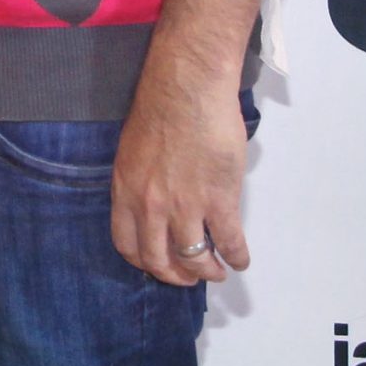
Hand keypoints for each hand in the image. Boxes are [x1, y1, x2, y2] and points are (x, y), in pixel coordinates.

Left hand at [111, 72, 250, 284]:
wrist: (186, 89)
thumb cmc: (160, 110)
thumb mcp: (132, 152)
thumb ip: (139, 182)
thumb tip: (151, 204)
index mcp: (126, 190)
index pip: (127, 243)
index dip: (144, 262)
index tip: (158, 265)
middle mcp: (150, 204)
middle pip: (158, 259)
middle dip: (176, 275)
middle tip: (189, 277)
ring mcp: (184, 205)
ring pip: (193, 258)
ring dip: (207, 271)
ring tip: (217, 271)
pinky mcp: (218, 200)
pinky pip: (229, 242)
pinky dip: (237, 257)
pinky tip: (240, 259)